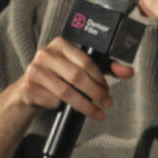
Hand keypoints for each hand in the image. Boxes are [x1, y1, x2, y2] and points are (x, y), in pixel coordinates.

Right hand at [12, 36, 133, 120]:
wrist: (28, 93)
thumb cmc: (59, 78)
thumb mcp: (80, 69)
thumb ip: (104, 68)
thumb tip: (129, 71)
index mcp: (60, 44)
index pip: (85, 60)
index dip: (99, 77)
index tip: (108, 89)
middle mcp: (45, 54)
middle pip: (77, 76)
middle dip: (96, 92)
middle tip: (107, 103)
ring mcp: (34, 70)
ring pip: (66, 91)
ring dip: (86, 105)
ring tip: (98, 113)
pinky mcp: (28, 87)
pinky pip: (53, 100)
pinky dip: (65, 108)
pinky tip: (71, 111)